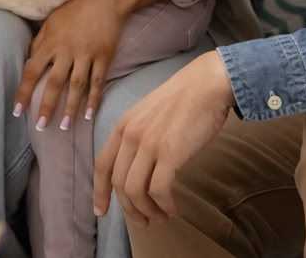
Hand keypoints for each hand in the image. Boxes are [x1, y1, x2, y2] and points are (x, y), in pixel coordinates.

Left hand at [15, 0, 124, 132]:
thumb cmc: (74, 10)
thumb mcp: (51, 21)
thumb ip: (40, 42)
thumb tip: (29, 60)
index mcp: (49, 42)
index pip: (31, 71)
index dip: (23, 92)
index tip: (17, 111)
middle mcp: (66, 50)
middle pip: (54, 83)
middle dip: (46, 106)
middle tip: (40, 126)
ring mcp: (86, 54)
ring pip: (76, 86)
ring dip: (70, 107)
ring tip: (64, 126)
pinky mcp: (104, 56)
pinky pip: (98, 81)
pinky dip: (93, 99)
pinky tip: (88, 114)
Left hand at [91, 50, 236, 225]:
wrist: (206, 85)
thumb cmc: (184, 101)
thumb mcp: (148, 115)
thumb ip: (139, 137)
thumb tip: (139, 168)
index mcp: (122, 126)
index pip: (102, 166)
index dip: (99, 192)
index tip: (101, 211)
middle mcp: (130, 136)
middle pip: (118, 184)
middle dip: (130, 209)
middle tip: (144, 221)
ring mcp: (148, 144)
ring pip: (135, 191)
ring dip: (148, 210)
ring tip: (162, 216)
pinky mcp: (169, 152)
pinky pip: (158, 190)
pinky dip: (164, 205)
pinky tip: (173, 209)